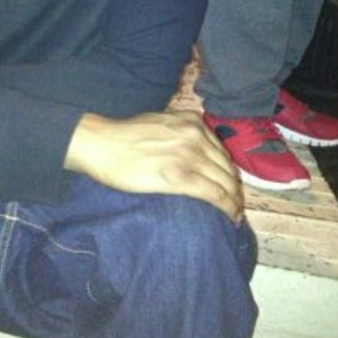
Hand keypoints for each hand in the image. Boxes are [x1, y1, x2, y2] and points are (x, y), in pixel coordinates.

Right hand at [64, 110, 243, 221]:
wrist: (102, 144)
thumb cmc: (124, 135)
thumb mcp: (162, 122)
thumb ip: (182, 132)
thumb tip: (196, 150)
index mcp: (192, 121)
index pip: (221, 150)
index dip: (228, 170)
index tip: (229, 183)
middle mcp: (195, 135)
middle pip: (227, 166)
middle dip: (234, 186)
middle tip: (235, 202)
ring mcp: (189, 155)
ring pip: (225, 181)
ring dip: (234, 199)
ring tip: (234, 213)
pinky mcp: (180, 176)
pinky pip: (214, 194)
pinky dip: (227, 207)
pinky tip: (231, 216)